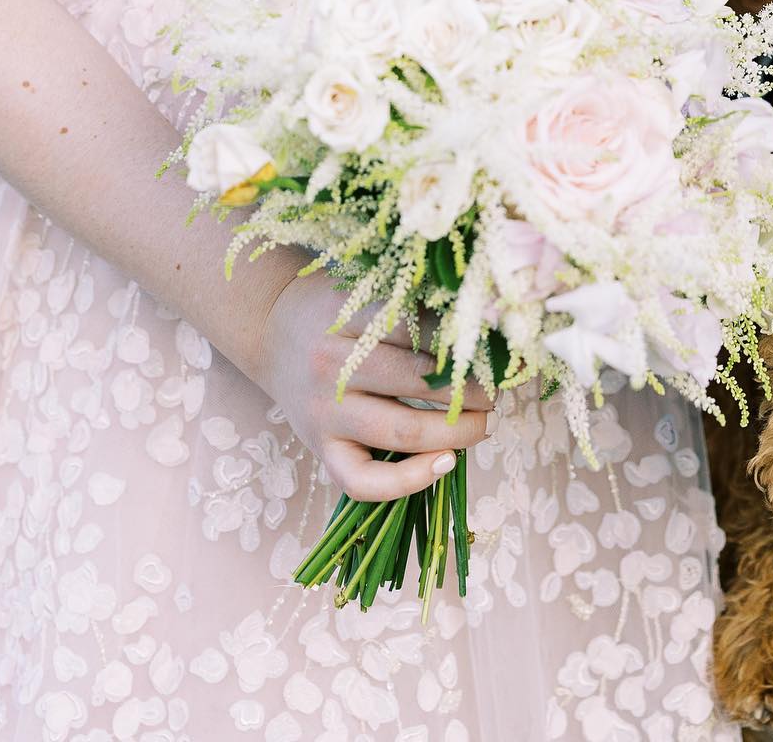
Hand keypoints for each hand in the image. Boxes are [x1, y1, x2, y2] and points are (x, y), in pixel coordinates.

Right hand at [252, 270, 491, 500]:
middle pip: (417, 381)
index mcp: (351, 318)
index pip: (422, 329)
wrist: (270, 329)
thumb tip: (486, 332)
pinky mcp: (321, 449)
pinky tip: (446, 464)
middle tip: (500, 390)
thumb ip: (416, 308)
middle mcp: (335, 367)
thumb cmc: (334, 307)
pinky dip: (409, 481)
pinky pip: (364, 482)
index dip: (468, 342)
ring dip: (456, 432)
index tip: (502, 350)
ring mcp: (326, 413)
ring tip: (485, 424)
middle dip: (472, 390)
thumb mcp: (369, 290)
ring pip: (400, 432)